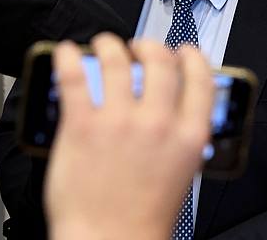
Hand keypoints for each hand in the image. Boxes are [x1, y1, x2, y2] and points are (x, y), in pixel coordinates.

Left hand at [45, 34, 213, 239]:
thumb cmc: (141, 221)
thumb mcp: (181, 176)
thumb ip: (180, 140)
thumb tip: (174, 115)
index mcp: (188, 136)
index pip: (200, 78)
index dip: (192, 57)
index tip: (184, 52)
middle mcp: (157, 123)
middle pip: (159, 61)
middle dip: (149, 46)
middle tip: (139, 47)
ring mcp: (118, 121)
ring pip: (116, 61)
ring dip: (110, 45)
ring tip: (104, 45)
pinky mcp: (82, 126)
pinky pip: (73, 78)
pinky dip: (68, 58)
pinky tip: (67, 53)